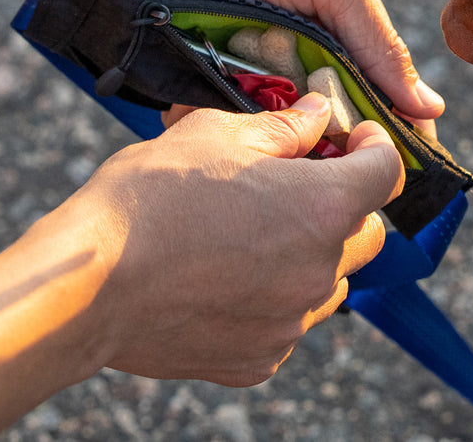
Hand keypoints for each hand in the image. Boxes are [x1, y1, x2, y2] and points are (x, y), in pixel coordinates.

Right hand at [65, 93, 402, 383]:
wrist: (84, 287)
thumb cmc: (148, 199)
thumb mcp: (217, 134)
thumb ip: (284, 127)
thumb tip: (317, 114)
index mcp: (324, 208)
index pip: (388, 171)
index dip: (373, 146)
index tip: (351, 138)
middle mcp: (321, 271)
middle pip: (366, 232)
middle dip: (344, 204)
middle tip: (298, 184)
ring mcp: (292, 322)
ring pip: (328, 281)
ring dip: (309, 255)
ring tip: (251, 233)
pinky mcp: (260, 360)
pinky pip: (287, 323)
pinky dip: (271, 299)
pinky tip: (223, 278)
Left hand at [81, 0, 444, 135]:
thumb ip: (377, 46)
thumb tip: (431, 108)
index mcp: (335, 20)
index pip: (375, 85)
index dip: (393, 125)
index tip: (413, 169)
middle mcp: (292, 45)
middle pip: (323, 115)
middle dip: (331, 142)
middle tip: (341, 171)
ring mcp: (242, 61)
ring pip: (270, 124)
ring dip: (276, 137)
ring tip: (283, 156)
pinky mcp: (194, 71)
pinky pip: (217, 116)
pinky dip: (222, 124)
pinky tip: (230, 139)